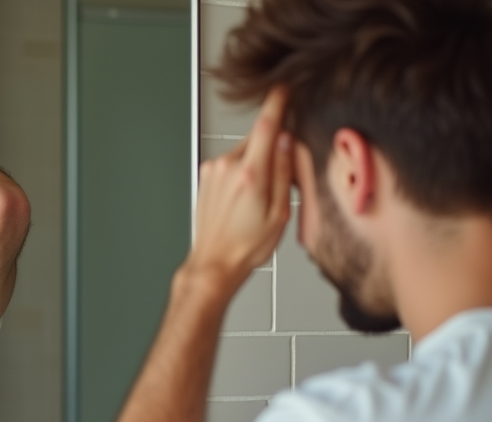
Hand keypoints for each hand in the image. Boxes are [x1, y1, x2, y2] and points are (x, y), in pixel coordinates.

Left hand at [186, 87, 293, 292]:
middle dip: (271, 148)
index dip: (277, 103)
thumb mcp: (279, 212)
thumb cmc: (245, 245)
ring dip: (255, 164)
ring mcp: (212, 172)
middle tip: (277, 178)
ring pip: (243, 152)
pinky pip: (230, 164)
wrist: (213, 263)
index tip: (283, 89)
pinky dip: (241, 173)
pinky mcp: (205, 178)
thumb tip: (286, 141)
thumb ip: (283, 171)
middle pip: (256, 139)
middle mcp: (226, 167)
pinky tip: (243, 199)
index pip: (266, 125)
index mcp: (249, 174)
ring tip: (257, 197)